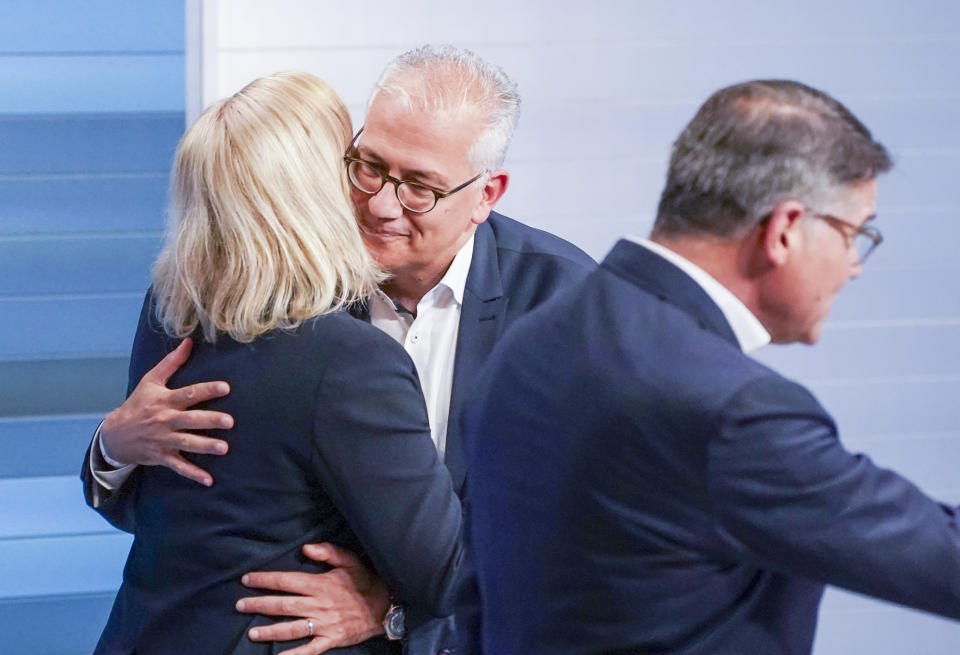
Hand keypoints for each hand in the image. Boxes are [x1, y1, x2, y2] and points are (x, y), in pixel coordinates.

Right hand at [100, 338, 233, 485]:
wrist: (114, 434)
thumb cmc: (138, 404)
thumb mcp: (150, 381)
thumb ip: (172, 362)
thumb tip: (189, 341)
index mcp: (164, 401)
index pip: (188, 394)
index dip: (207, 390)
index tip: (226, 388)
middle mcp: (164, 421)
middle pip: (190, 420)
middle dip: (210, 421)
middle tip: (230, 421)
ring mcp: (163, 440)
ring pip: (187, 444)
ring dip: (205, 447)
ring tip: (224, 448)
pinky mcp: (161, 457)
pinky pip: (179, 467)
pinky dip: (193, 474)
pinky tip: (209, 480)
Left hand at [236, 543, 389, 654]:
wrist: (387, 604)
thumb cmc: (367, 580)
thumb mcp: (350, 559)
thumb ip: (328, 552)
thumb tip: (305, 549)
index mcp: (320, 584)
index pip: (287, 581)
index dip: (265, 580)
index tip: (247, 579)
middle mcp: (318, 605)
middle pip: (283, 605)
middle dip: (259, 605)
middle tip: (239, 605)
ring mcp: (323, 624)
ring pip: (291, 628)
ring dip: (270, 631)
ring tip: (251, 633)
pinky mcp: (330, 640)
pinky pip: (309, 650)